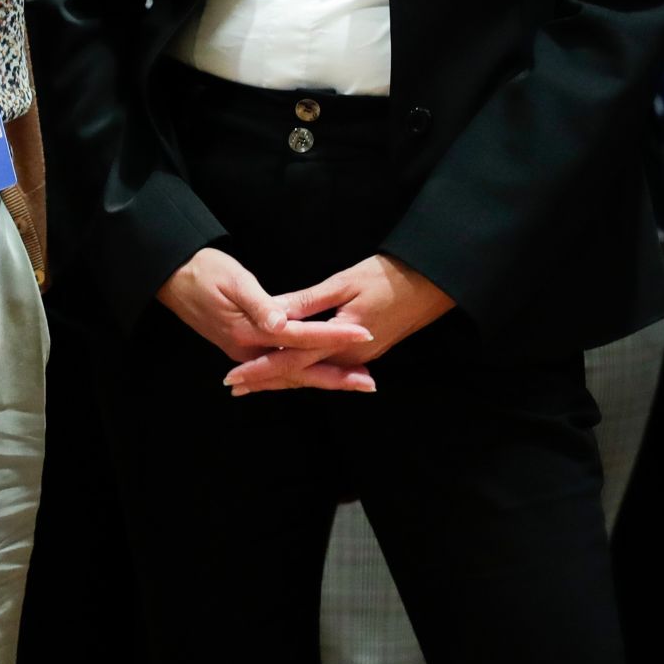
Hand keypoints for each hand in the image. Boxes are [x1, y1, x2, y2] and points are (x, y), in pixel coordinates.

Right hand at [156, 247, 375, 392]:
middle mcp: (248, 350)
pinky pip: (278, 369)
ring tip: (353, 382)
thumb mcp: (233, 280)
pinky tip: (314, 377)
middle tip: (370, 383)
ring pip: (290, 374)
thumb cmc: (204, 271)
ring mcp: (244, 353)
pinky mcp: (242, 349)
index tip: (365, 334)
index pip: (302, 337)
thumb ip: (260, 304)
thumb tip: (283, 324)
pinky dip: (299, 376)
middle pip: (299, 369)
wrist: (172, 277)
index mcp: (250, 332)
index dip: (334, 336)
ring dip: (322, 379)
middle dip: (336, 377)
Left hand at [226, 255, 453, 394]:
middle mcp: (349, 357)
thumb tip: (273, 316)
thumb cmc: (386, 276)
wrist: (431, 284)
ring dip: (283, 379)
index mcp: (340, 341)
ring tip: (255, 384)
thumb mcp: (342, 283)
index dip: (260, 370)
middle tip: (234, 387)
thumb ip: (307, 302)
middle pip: (300, 375)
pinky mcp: (367, 352)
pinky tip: (293, 371)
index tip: (232, 378)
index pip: (290, 361)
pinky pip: (328, 368)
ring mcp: (360, 357)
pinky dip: (305, 371)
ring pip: (313, 374)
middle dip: (266, 381)